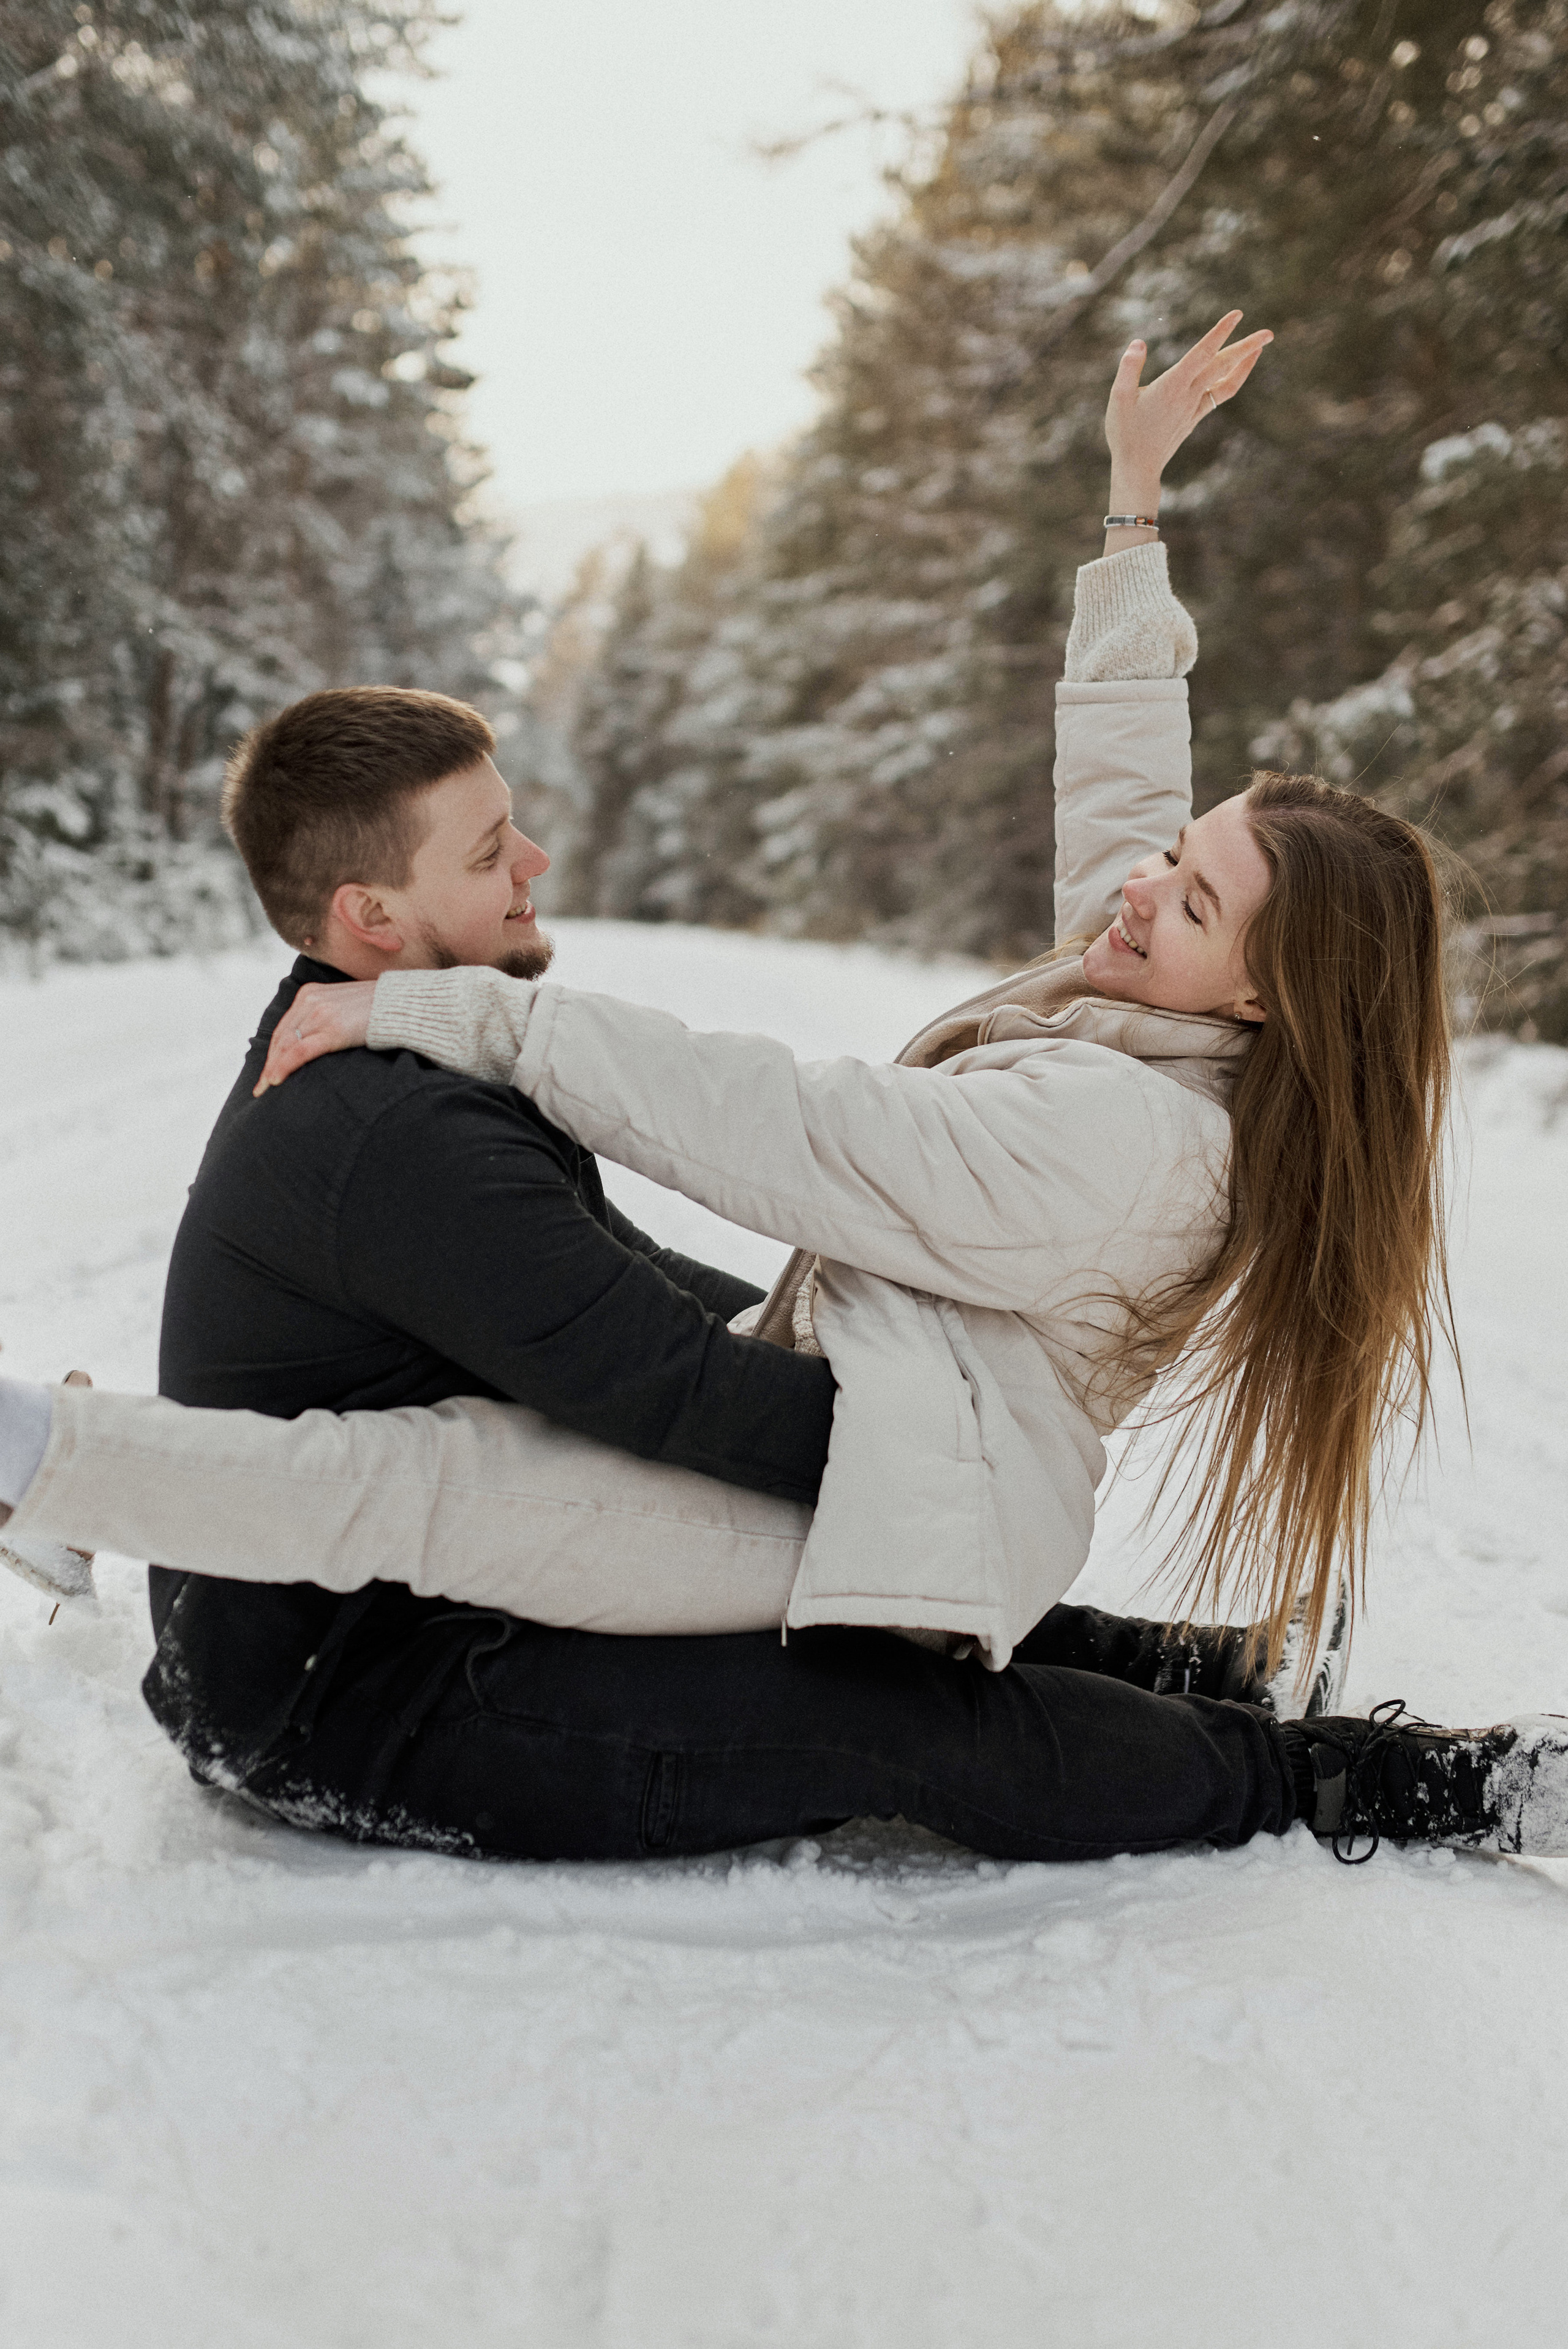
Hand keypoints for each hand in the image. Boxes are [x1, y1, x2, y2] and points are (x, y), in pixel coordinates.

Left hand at [253, 980, 377, 1094]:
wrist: (402, 1004)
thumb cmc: (379, 1010)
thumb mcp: (344, 1007)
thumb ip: (326, 1017)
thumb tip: (317, 1039)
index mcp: (310, 993)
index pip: (284, 1027)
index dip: (273, 1051)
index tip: (267, 1069)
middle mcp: (310, 1000)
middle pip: (280, 1037)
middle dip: (269, 1063)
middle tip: (261, 1086)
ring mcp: (320, 1014)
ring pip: (286, 1046)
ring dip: (272, 1069)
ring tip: (265, 1088)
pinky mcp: (331, 1029)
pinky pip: (299, 1051)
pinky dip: (284, 1066)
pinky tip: (276, 1080)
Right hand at [1105, 310, 1272, 509]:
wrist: (1137, 469)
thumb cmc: (1124, 434)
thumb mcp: (1117, 398)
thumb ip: (1128, 368)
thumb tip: (1139, 343)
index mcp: (1172, 386)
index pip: (1202, 353)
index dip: (1220, 332)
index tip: (1237, 315)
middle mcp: (1189, 395)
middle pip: (1223, 366)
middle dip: (1247, 347)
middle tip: (1269, 332)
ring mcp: (1194, 408)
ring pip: (1227, 382)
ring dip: (1245, 364)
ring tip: (1259, 348)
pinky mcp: (1194, 417)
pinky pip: (1219, 395)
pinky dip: (1231, 380)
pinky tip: (1234, 371)